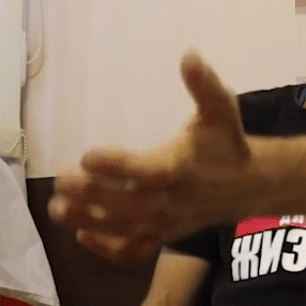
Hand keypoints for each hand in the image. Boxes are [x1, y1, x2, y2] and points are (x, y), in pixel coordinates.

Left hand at [49, 51, 268, 261]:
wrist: (248, 186)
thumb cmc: (226, 144)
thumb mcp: (221, 110)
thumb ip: (204, 85)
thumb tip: (189, 54)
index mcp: (181, 168)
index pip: (145, 172)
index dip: (115, 166)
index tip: (86, 155)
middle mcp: (171, 200)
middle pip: (126, 205)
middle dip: (91, 195)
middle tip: (60, 180)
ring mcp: (165, 223)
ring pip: (123, 230)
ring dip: (87, 221)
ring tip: (57, 208)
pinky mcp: (162, 236)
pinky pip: (133, 251)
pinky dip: (106, 249)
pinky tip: (81, 234)